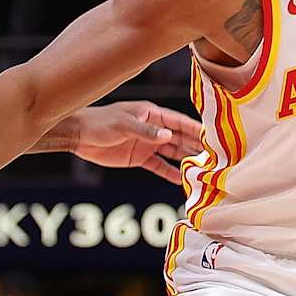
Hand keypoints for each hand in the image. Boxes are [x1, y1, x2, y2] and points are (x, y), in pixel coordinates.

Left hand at [64, 101, 201, 184]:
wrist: (79, 136)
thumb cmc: (100, 122)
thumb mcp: (123, 125)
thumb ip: (146, 131)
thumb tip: (169, 135)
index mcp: (151, 114)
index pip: (178, 122)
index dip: (195, 128)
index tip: (212, 136)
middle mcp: (153, 129)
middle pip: (180, 138)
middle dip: (197, 145)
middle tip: (215, 156)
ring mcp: (147, 144)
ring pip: (173, 152)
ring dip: (187, 160)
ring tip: (204, 169)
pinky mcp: (140, 158)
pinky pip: (160, 166)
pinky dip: (171, 173)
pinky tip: (183, 181)